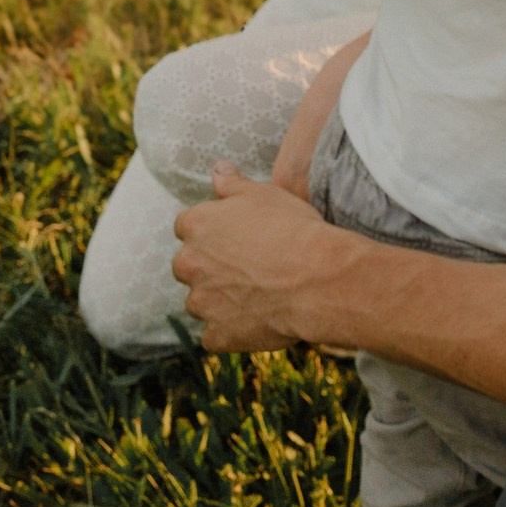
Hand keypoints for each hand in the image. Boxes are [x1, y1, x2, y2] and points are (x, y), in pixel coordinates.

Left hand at [173, 165, 340, 352]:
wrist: (318, 279)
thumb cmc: (293, 229)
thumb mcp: (264, 193)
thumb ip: (232, 184)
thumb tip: (217, 170)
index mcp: (195, 225)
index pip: (187, 227)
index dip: (212, 233)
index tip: (236, 238)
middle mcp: (189, 263)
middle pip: (189, 265)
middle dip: (210, 267)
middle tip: (248, 267)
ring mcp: (201, 303)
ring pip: (200, 302)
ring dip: (218, 300)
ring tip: (256, 295)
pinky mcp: (217, 335)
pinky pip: (215, 336)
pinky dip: (230, 331)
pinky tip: (257, 321)